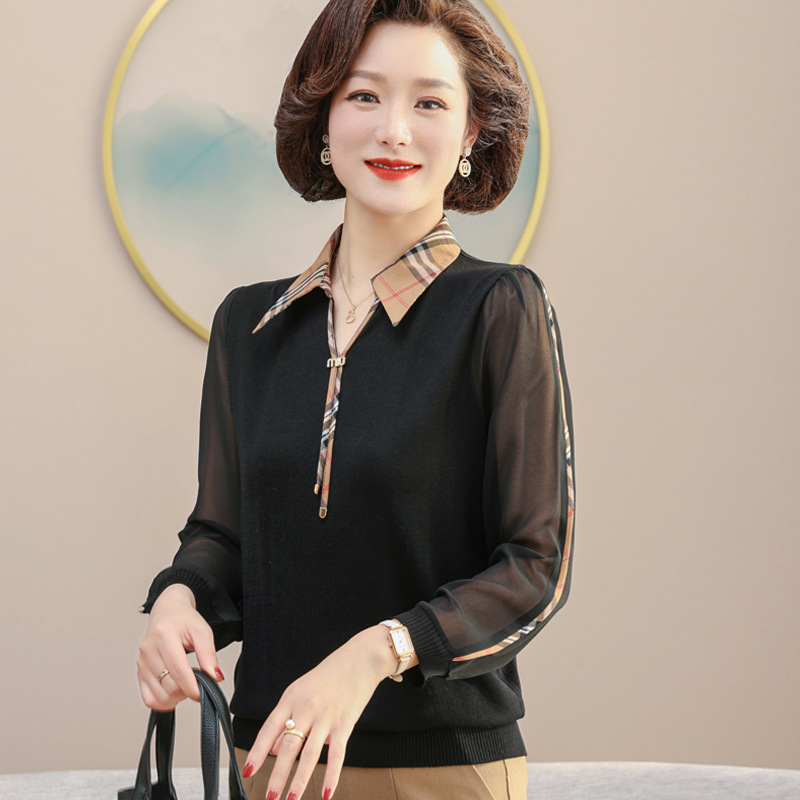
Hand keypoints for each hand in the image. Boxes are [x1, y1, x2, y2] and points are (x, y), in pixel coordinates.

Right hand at [136, 584, 223, 710]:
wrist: (167, 612)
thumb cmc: (184, 620)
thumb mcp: (202, 631)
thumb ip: (209, 654)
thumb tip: (215, 676)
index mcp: (163, 635)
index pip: (177, 670)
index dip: (191, 687)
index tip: (202, 693)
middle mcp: (148, 649)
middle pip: (168, 686)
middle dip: (186, 691)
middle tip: (197, 683)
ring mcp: (142, 662)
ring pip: (158, 696)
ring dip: (175, 698)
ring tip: (185, 685)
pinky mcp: (139, 671)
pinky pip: (148, 698)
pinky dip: (162, 701)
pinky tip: (173, 692)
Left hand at [243, 625, 400, 799]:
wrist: (361, 658)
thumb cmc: (331, 673)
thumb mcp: (301, 690)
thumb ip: (287, 718)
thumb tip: (273, 747)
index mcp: (291, 698)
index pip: (269, 729)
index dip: (258, 752)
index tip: (247, 770)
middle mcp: (306, 708)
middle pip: (288, 746)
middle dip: (277, 775)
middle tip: (269, 796)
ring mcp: (326, 716)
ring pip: (309, 754)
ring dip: (299, 780)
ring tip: (291, 799)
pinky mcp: (345, 722)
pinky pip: (337, 754)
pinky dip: (331, 776)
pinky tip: (325, 792)